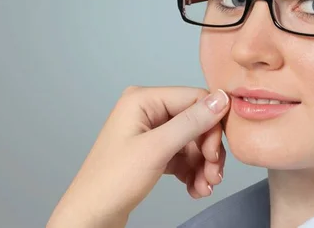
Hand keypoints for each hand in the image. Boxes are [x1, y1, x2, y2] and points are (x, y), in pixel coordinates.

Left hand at [46, 86, 229, 227]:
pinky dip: (193, 171)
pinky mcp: (152, 151)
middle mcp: (147, 110)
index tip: (215, 154)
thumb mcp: (157, 149)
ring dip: (203, 165)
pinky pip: (183, 155)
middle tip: (213, 175)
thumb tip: (221, 99)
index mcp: (143, 99)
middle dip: (208, 150)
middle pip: (196, 122)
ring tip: (204, 187)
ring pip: (192, 142)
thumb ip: (191, 122)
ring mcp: (149, 132)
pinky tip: (195, 188)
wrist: (91, 216)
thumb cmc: (111, 181)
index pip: (195, 99)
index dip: (212, 125)